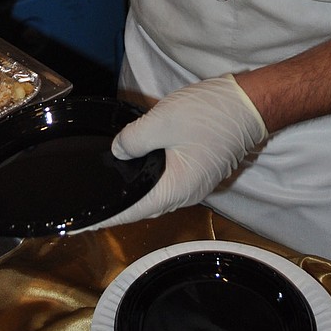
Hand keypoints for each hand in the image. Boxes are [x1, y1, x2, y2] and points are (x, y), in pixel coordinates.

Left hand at [93, 75, 266, 228]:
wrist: (247, 105)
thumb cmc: (210, 114)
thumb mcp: (162, 122)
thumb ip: (133, 139)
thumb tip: (118, 152)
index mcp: (176, 189)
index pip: (132, 210)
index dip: (106, 217)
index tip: (83, 224)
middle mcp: (186, 194)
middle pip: (145, 207)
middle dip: (118, 208)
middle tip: (92, 209)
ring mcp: (195, 184)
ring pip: (157, 196)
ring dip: (135, 195)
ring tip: (111, 193)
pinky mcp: (199, 171)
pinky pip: (168, 183)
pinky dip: (149, 182)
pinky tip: (138, 172)